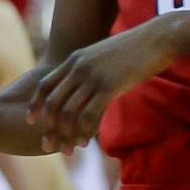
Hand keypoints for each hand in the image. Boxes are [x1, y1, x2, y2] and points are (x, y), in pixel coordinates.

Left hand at [30, 19, 179, 150]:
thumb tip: (82, 85)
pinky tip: (85, 143)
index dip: (36, 105)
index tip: (32, 121)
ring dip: (66, 135)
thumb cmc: (134, 48)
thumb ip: (88, 68)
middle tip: (48, 145)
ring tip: (67, 151)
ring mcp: (93, 77)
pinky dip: (84, 132)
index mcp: (74, 60)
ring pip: (69, 112)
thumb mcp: (103, 55)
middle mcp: (78, 68)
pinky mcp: (109, 86)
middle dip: (48, 128)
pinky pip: (89, 115)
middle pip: (53, 103)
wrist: (157, 38)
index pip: (45, 85)